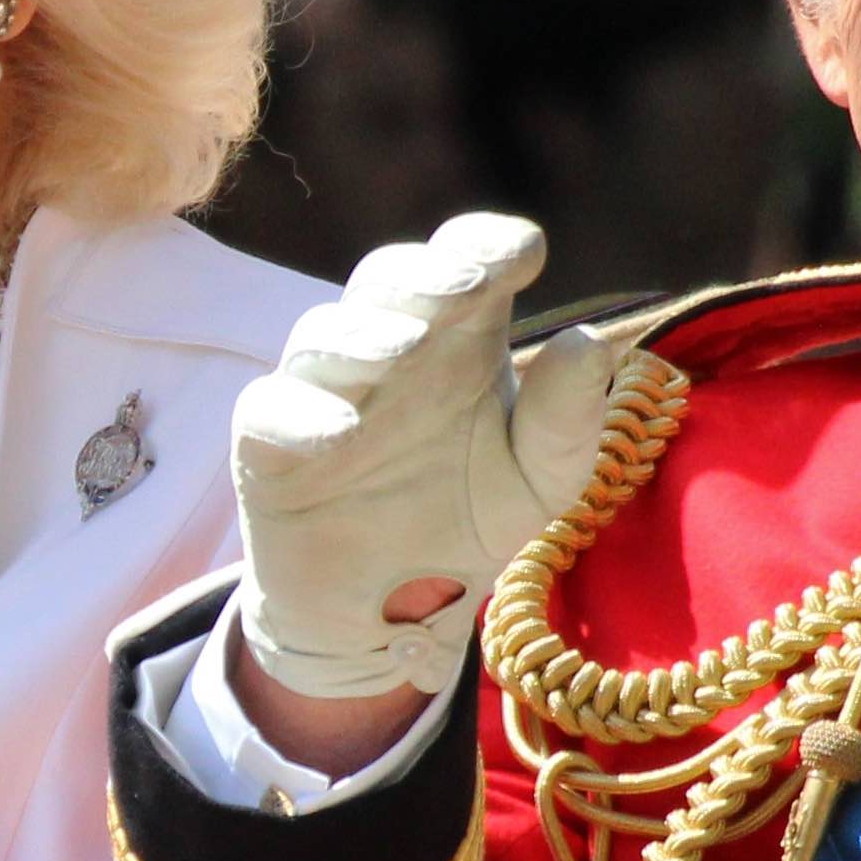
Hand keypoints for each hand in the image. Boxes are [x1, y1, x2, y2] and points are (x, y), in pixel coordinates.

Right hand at [229, 212, 629, 705]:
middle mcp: (390, 347)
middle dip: (427, 276)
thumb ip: (567, 416)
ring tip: (404, 349)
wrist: (393, 616)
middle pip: (391, 278)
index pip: (468, 257)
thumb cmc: (467, 519)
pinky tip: (341, 434)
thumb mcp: (539, 477)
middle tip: (467, 287)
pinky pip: (268, 410)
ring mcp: (325, 391)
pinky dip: (301, 415)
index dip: (490, 245)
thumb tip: (592, 342)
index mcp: (461, 336)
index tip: (524, 258)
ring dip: (364, 335)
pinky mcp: (268, 445)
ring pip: (324, 333)